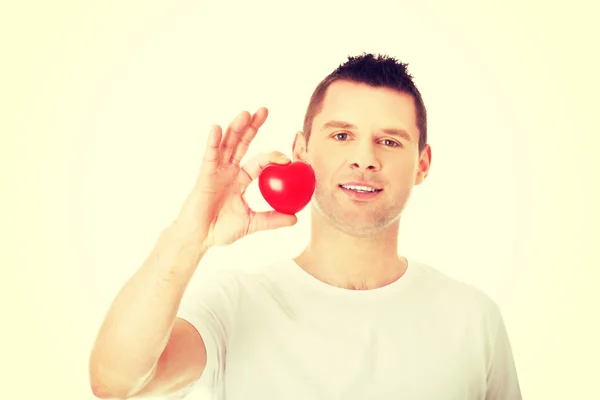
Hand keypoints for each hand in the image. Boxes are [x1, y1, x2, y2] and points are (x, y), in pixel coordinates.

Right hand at [172, 107, 297, 248]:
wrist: (199, 238)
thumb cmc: (221, 230)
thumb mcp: (251, 223)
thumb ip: (272, 219)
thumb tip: (295, 219)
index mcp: (241, 179)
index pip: (260, 161)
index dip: (272, 156)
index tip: (287, 158)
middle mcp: (229, 170)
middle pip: (242, 143)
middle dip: (252, 126)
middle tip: (264, 110)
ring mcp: (216, 170)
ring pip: (227, 144)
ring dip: (236, 128)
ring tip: (246, 113)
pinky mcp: (204, 175)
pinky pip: (209, 156)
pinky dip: (213, 142)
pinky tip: (217, 128)